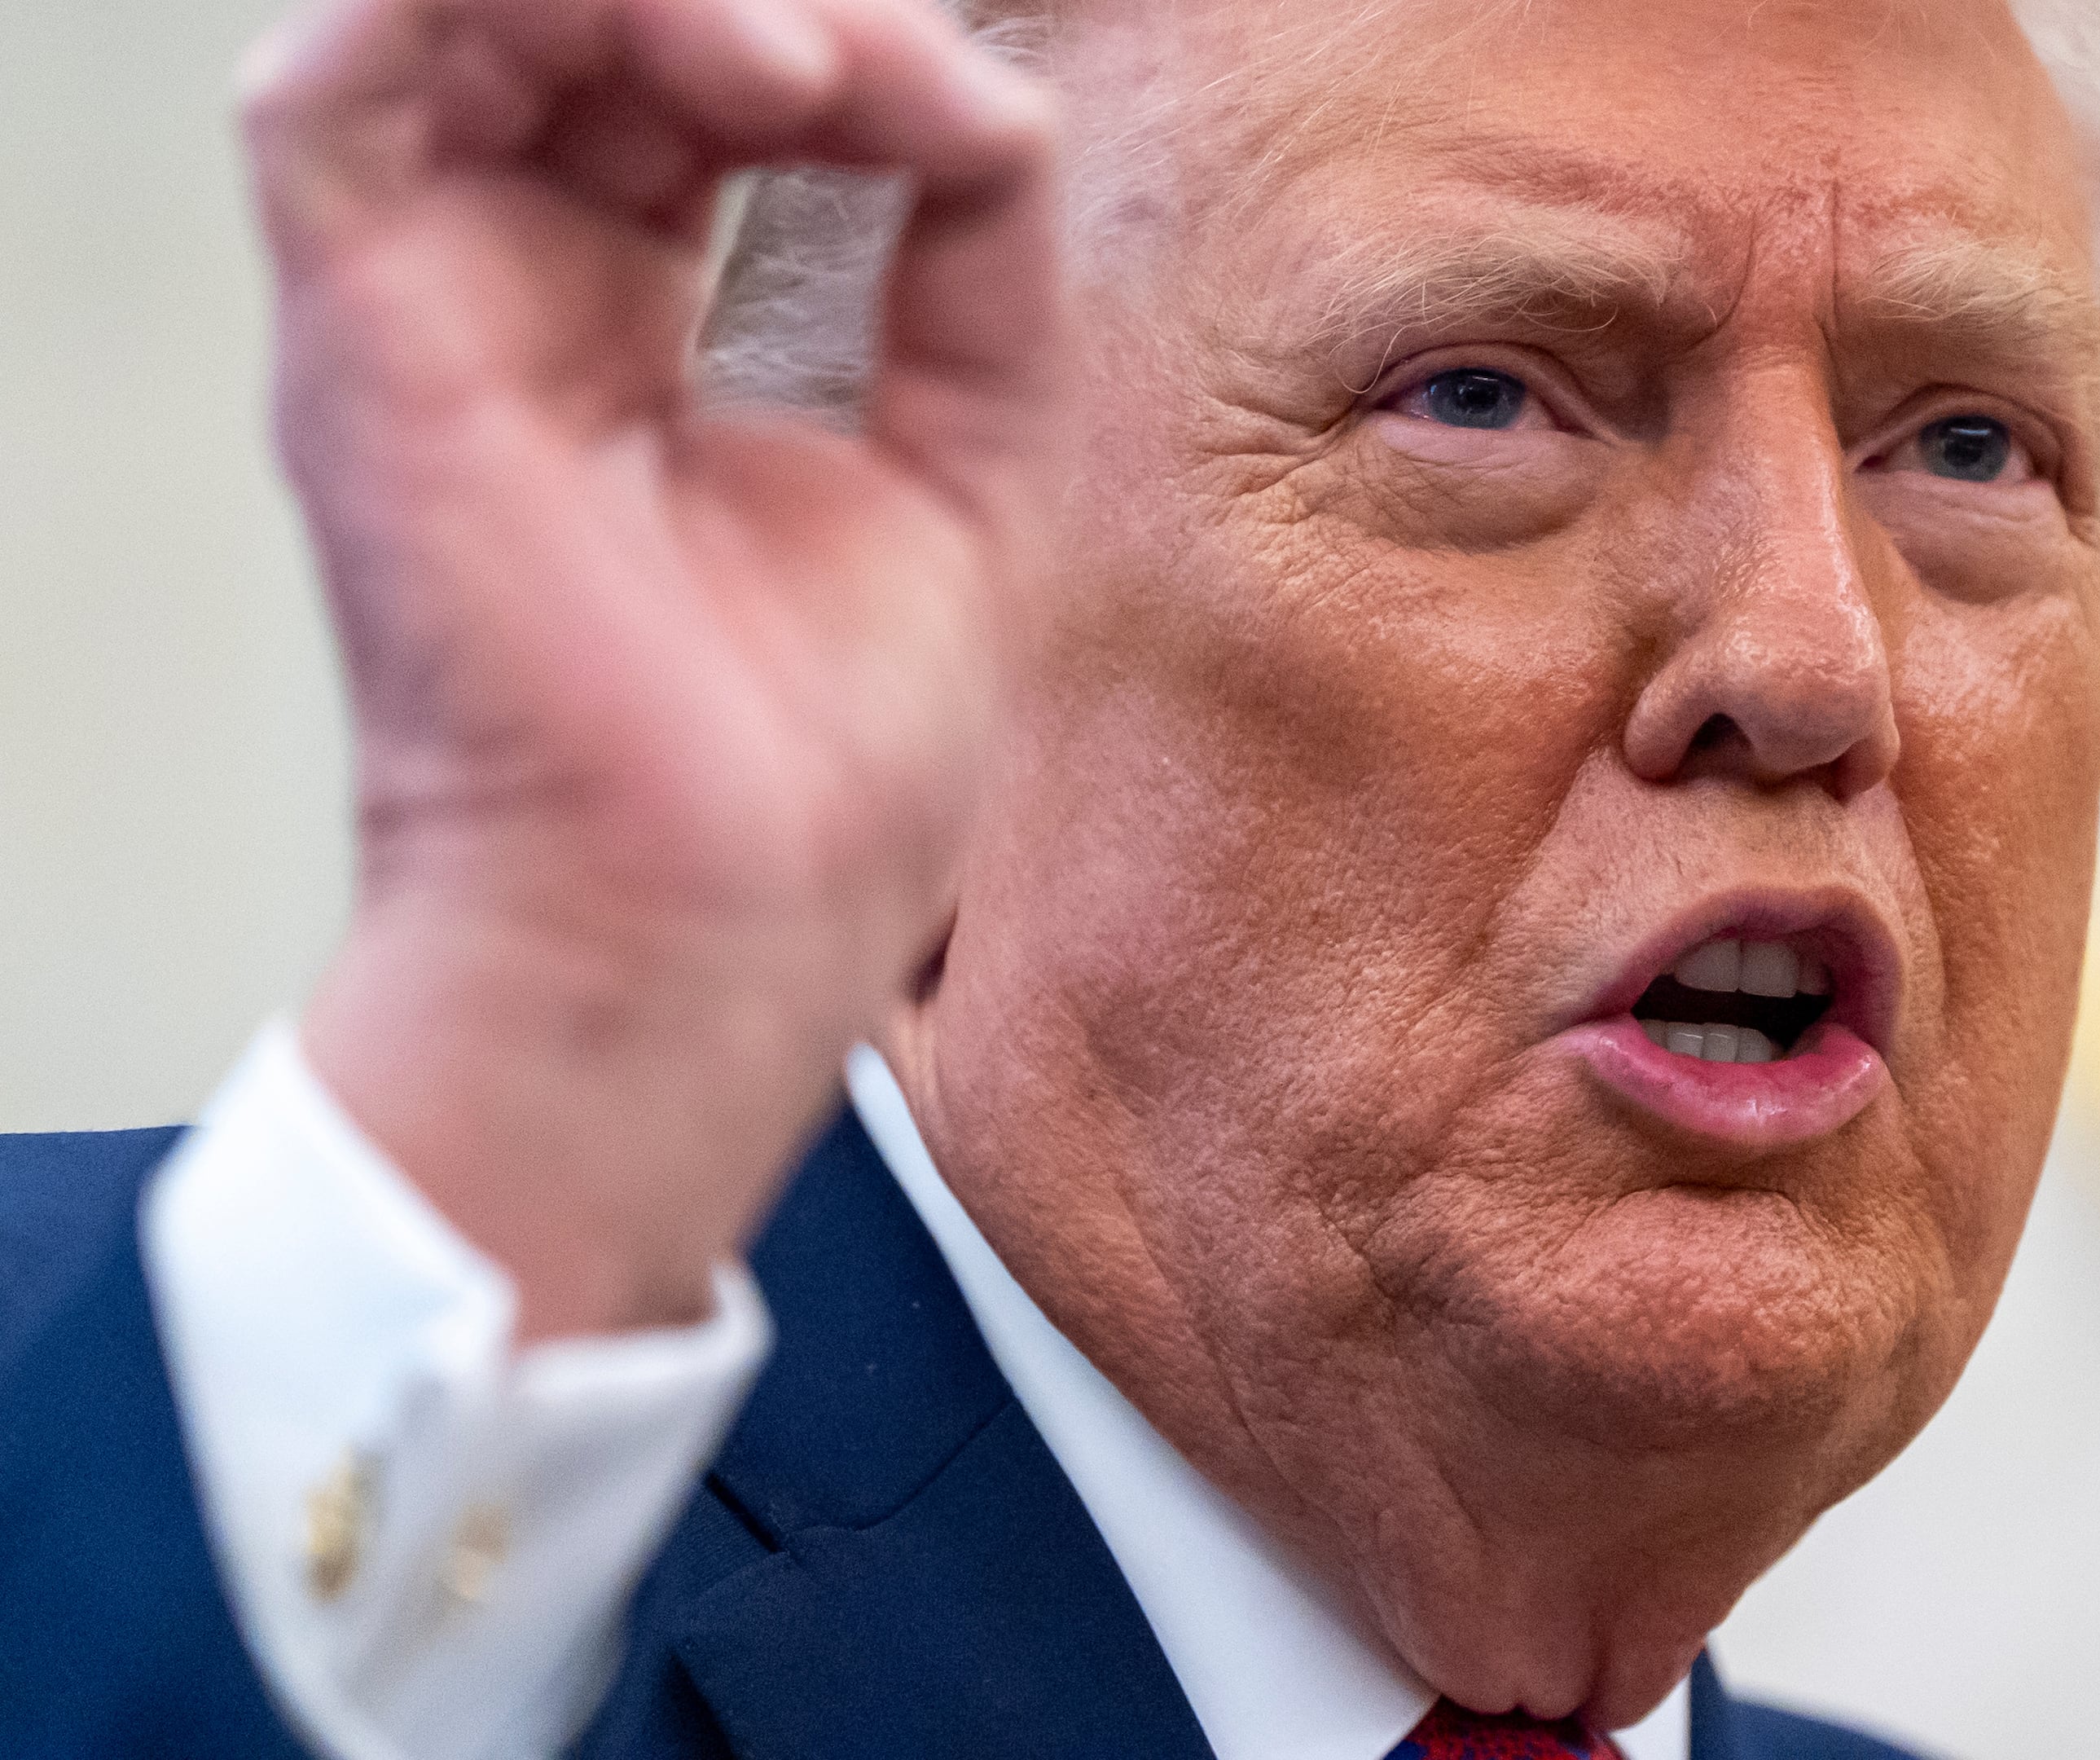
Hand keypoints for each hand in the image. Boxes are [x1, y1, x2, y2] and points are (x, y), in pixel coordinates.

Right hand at [251, 0, 1062, 1337]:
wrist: (723, 942)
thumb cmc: (814, 786)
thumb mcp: (971, 467)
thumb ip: (973, 265)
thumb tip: (982, 95)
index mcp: (626, 332)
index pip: (679, 92)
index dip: (820, 51)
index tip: (954, 113)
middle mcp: (505, 302)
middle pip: (569, 35)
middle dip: (735, 10)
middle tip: (861, 68)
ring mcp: (424, 317)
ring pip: (451, 22)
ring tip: (799, 67)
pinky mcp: (369, 347)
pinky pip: (336, 93)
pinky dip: (499, 17)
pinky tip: (716, 70)